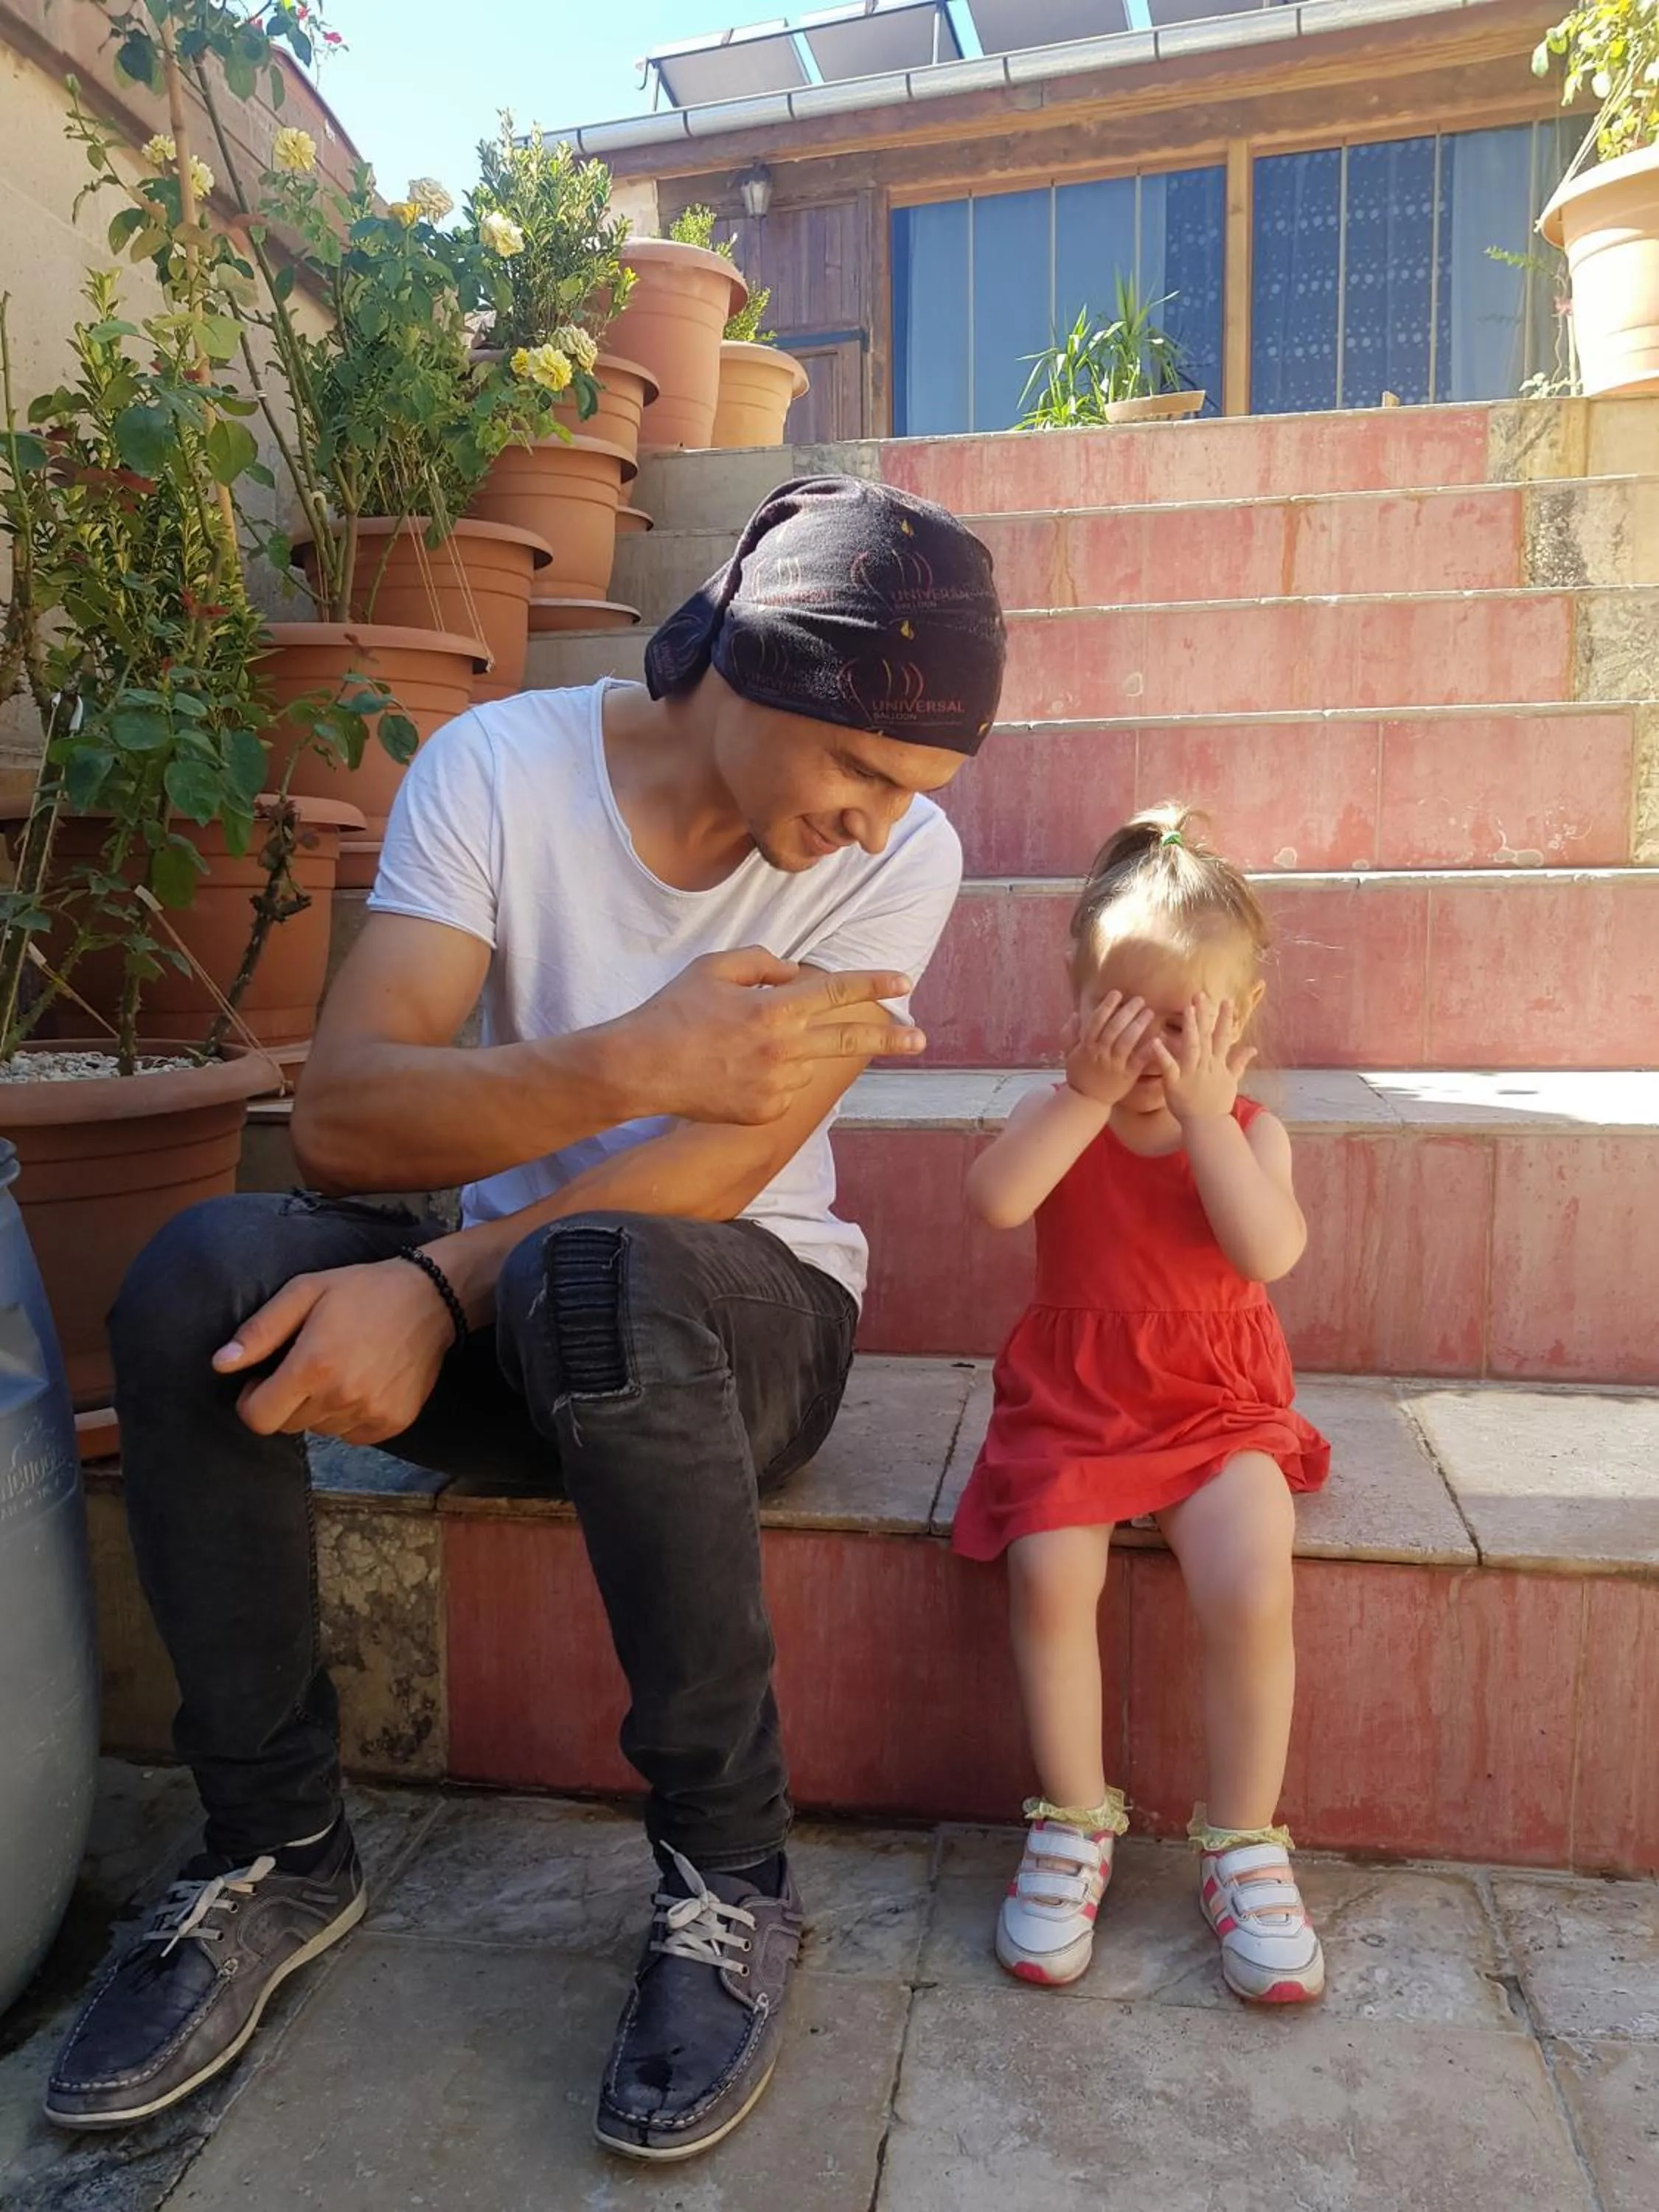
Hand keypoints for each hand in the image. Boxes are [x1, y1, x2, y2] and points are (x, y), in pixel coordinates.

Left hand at [214, 1258, 455, 1443]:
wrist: (431, 1298)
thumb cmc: (362, 1290)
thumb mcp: (305, 1292)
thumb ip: (260, 1331)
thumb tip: (221, 1364)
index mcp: (313, 1366)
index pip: (258, 1418)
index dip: (252, 1400)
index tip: (265, 1378)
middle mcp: (341, 1396)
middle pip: (288, 1425)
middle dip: (286, 1400)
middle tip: (307, 1365)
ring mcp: (369, 1413)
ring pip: (320, 1429)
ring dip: (320, 1407)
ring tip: (340, 1368)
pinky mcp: (392, 1422)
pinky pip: (351, 1434)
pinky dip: (349, 1415)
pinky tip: (363, 1381)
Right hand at [621, 946, 923, 1124]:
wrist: (640, 1068)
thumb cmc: (674, 1011)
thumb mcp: (715, 968)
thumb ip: (763, 962)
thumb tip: (797, 973)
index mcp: (774, 1008)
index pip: (837, 990)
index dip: (873, 983)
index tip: (904, 980)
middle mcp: (782, 1049)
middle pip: (849, 1040)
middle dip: (891, 1039)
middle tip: (921, 1039)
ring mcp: (775, 1085)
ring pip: (806, 1064)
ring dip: (792, 1052)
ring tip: (741, 1048)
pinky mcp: (765, 1112)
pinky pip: (785, 1089)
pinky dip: (772, 1077)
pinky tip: (736, 1071)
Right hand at [1062, 991, 1158, 1108]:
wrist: (1087, 1101)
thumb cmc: (1080, 1075)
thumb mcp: (1070, 1054)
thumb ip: (1070, 1034)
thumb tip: (1075, 1015)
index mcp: (1086, 1046)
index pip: (1096, 1021)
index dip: (1107, 1006)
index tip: (1117, 994)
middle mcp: (1100, 1053)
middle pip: (1114, 1028)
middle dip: (1127, 1012)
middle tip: (1140, 999)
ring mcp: (1114, 1065)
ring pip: (1126, 1041)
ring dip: (1138, 1025)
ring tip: (1149, 1012)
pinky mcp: (1127, 1076)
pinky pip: (1138, 1061)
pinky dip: (1147, 1049)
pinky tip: (1157, 1038)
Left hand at [1149, 992, 1256, 1123]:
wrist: (1208, 1126)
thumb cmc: (1217, 1103)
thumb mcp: (1232, 1081)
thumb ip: (1240, 1062)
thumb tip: (1253, 1048)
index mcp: (1217, 1063)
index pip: (1223, 1036)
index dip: (1226, 1018)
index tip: (1227, 1000)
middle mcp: (1206, 1065)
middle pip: (1207, 1036)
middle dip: (1205, 1015)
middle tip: (1200, 994)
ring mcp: (1191, 1073)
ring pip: (1192, 1046)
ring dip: (1190, 1027)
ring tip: (1186, 1009)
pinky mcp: (1175, 1083)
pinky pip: (1168, 1066)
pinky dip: (1162, 1054)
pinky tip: (1155, 1040)